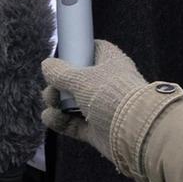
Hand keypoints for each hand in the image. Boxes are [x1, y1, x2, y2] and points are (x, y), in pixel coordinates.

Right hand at [41, 39, 146, 159]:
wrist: (135, 132)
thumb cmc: (111, 94)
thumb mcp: (80, 78)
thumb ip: (59, 72)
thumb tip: (46, 65)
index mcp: (109, 62)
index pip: (92, 49)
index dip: (76, 50)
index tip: (61, 56)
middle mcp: (106, 83)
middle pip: (76, 79)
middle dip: (58, 84)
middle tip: (52, 89)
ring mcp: (102, 107)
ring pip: (72, 102)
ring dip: (57, 103)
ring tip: (52, 105)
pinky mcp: (97, 129)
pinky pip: (74, 123)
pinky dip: (61, 121)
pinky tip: (51, 118)